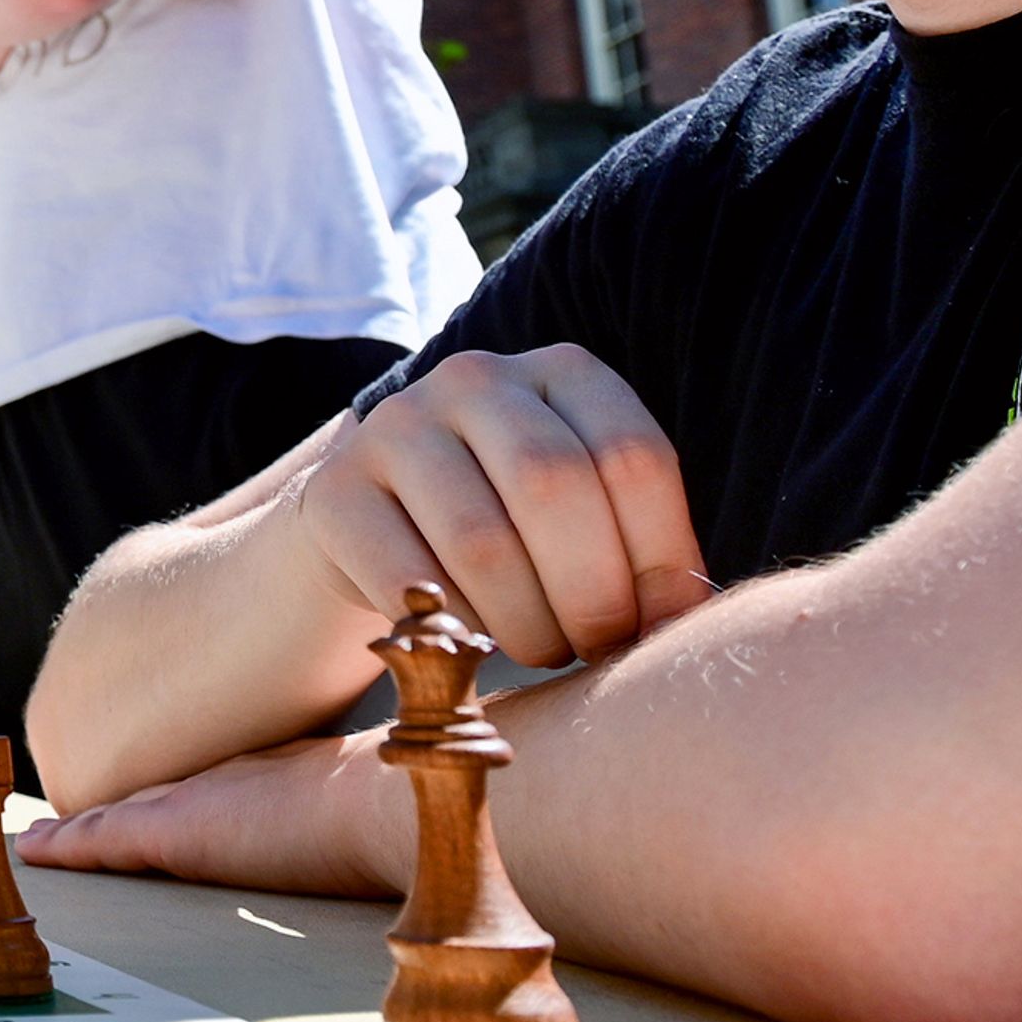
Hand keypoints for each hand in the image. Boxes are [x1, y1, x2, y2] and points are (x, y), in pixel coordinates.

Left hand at [21, 729, 407, 897]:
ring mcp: (195, 803)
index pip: (201, 785)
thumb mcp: (374, 798)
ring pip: (114, 817)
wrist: (389, 804)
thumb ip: (358, 804)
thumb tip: (399, 823)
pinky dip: (67, 847)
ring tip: (34, 836)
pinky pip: (103, 841)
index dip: (169, 792)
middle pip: (149, 794)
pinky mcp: (174, 834)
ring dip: (75, 830)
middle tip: (63, 817)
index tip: (146, 798)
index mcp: (268, 775)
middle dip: (109, 806)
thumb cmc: (403, 809)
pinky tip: (32, 850)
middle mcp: (221, 781)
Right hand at [285, 346, 717, 671]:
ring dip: (527, 624)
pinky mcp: (333, 490)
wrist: (381, 533)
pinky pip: (409, 579)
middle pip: (552, 486)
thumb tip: (688, 616)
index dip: (661, 558)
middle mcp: (474, 378)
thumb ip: (645, 551)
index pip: (632, 456)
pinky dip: (454, 630)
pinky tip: (474, 642)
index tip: (658, 624)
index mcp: (561, 371)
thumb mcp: (592, 516)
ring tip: (542, 650)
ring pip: (481, 541)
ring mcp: (394, 426)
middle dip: (590, 594)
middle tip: (594, 649)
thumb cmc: (520, 534)